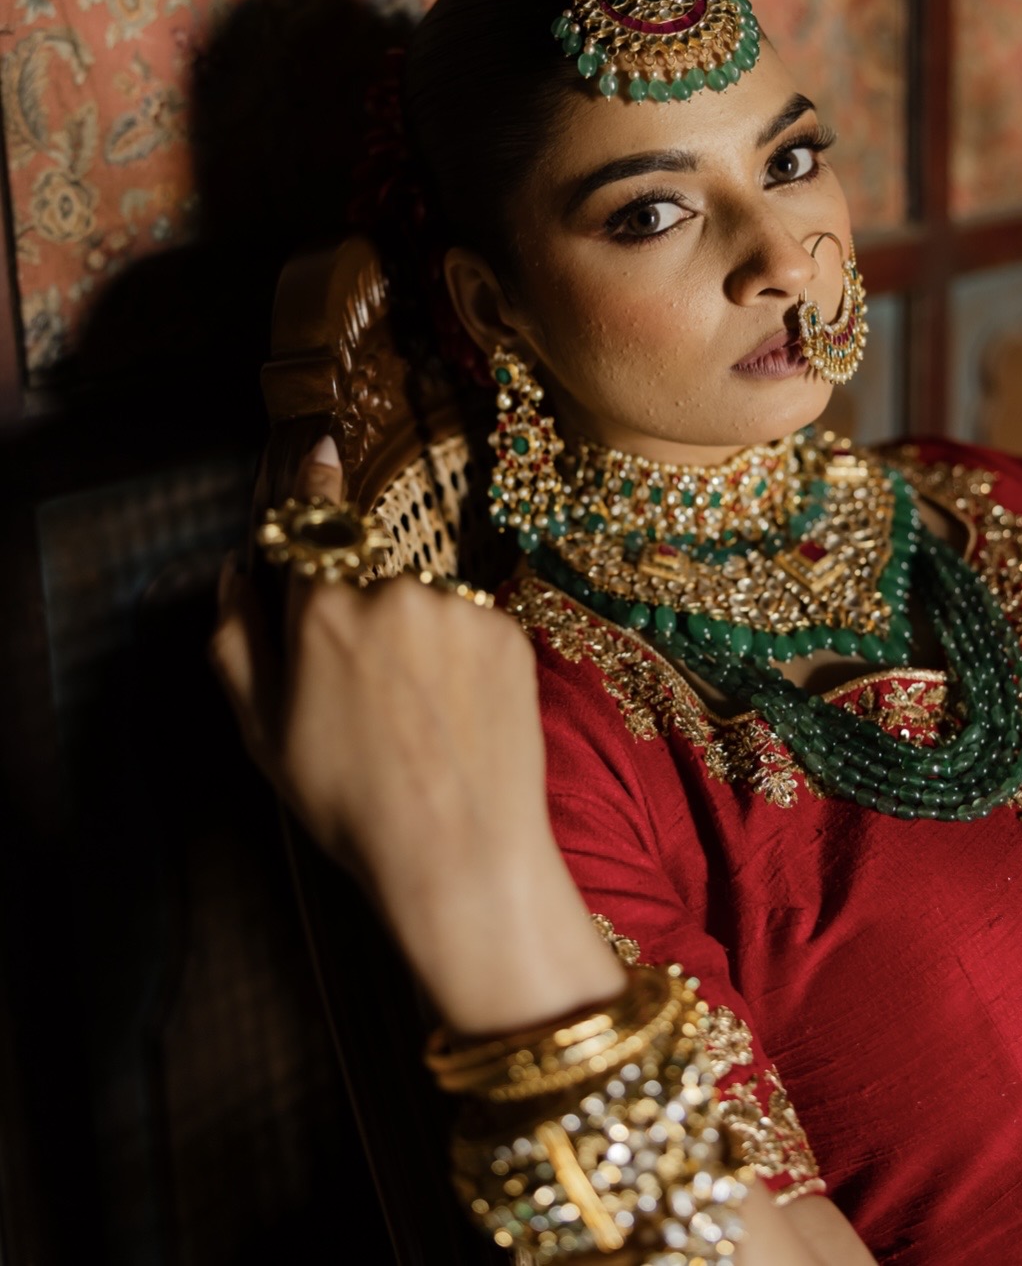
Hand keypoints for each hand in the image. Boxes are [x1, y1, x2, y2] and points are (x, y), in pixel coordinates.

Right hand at [211, 437, 623, 1032]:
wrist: (462, 858)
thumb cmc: (351, 808)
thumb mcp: (263, 736)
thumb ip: (236, 642)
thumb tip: (234, 574)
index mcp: (321, 613)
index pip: (312, 522)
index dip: (313, 483)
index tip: (320, 444)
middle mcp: (391, 592)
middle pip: (370, 574)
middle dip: (366, 614)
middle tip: (376, 697)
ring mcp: (457, 608)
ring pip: (425, 601)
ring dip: (418, 639)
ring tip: (422, 722)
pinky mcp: (507, 630)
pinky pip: (472, 625)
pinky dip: (462, 659)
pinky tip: (458, 720)